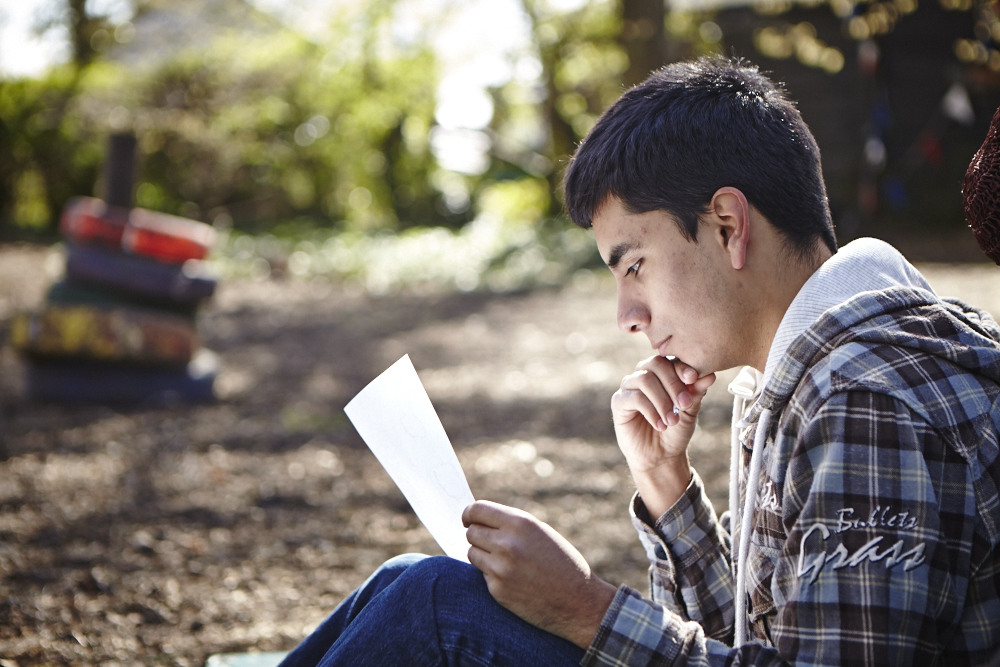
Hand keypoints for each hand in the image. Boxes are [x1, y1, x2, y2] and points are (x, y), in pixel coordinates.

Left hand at [463, 500, 617, 648]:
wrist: (579, 602)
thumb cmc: (562, 563)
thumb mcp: (540, 533)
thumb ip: (511, 524)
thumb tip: (478, 520)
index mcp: (520, 524)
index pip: (477, 510)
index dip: (469, 514)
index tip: (467, 519)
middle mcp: (507, 544)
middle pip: (472, 532)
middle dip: (478, 535)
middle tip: (491, 542)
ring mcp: (500, 569)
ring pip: (472, 553)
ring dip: (482, 555)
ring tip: (506, 561)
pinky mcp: (497, 590)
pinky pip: (483, 574)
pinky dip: (492, 575)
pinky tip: (514, 580)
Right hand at [612, 355, 715, 515]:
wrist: (661, 457)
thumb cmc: (676, 431)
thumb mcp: (690, 411)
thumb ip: (696, 393)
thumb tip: (710, 375)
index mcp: (662, 373)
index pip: (669, 359)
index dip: (681, 367)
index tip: (694, 378)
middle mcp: (644, 375)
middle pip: (655, 364)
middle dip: (673, 383)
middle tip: (684, 404)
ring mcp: (629, 387)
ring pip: (644, 379)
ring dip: (662, 400)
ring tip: (672, 420)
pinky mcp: (619, 402)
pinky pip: (634, 398)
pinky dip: (651, 411)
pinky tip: (660, 425)